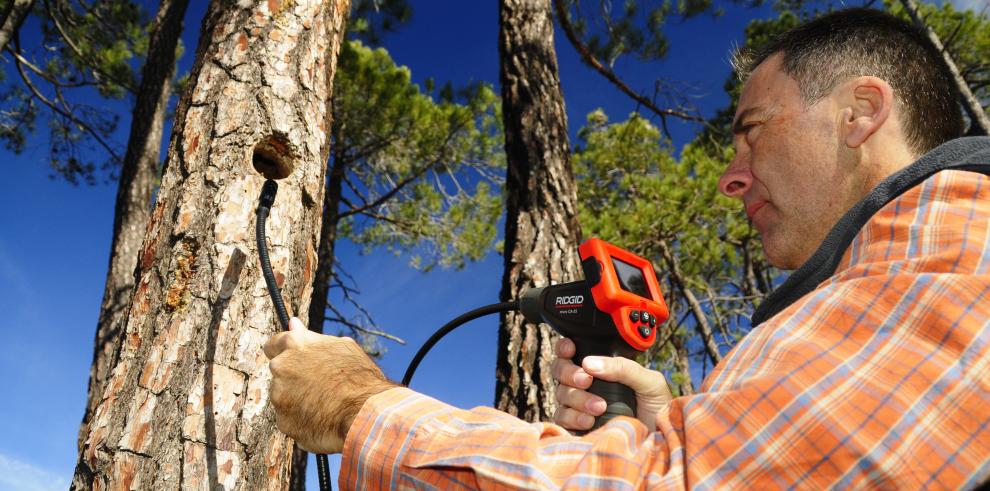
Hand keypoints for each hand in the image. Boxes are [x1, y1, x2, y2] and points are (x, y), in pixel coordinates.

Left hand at [263, 318, 396, 452]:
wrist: (364, 414)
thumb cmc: (358, 377)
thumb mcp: (342, 348)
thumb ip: (311, 338)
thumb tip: (293, 324)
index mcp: (295, 345)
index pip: (273, 345)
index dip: (283, 353)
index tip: (292, 361)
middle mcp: (281, 368)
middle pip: (281, 374)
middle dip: (294, 380)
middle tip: (321, 387)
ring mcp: (279, 396)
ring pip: (285, 399)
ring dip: (300, 402)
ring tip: (328, 406)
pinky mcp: (283, 422)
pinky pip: (291, 421)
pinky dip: (303, 422)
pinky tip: (324, 421)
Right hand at [550, 337, 671, 430]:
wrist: (662, 443)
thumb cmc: (658, 410)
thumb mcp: (649, 382)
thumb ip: (623, 367)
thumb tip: (589, 363)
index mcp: (602, 368)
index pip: (573, 352)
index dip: (565, 348)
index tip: (570, 350)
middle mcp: (587, 385)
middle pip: (561, 371)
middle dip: (570, 373)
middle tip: (587, 381)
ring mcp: (579, 406)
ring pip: (561, 394)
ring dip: (577, 398)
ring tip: (600, 407)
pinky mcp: (576, 427)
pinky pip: (561, 418)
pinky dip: (573, 417)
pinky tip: (590, 421)